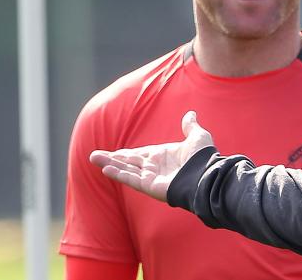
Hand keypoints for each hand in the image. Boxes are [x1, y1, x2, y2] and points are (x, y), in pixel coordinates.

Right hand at [90, 111, 211, 200]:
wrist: (208, 174)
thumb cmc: (204, 158)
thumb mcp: (198, 137)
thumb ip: (190, 127)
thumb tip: (190, 114)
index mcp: (163, 156)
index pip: (140, 154)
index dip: (126, 154)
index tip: (114, 153)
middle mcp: (155, 167)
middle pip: (129, 162)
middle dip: (112, 159)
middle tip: (94, 156)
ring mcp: (152, 177)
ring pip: (126, 170)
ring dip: (110, 164)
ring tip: (93, 159)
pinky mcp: (151, 186)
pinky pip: (132, 179)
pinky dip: (119, 174)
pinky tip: (106, 169)